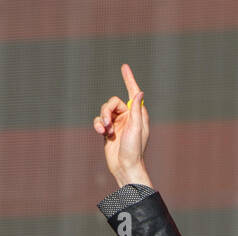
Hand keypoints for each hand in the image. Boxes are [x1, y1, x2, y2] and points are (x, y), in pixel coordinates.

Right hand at [93, 63, 151, 187]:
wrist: (124, 167)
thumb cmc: (134, 149)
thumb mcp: (136, 127)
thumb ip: (136, 109)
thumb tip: (139, 92)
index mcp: (138, 115)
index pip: (133, 93)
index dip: (129, 80)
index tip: (124, 67)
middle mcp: (128, 117)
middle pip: (112, 102)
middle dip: (107, 110)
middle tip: (107, 123)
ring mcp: (117, 124)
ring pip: (104, 111)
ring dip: (102, 119)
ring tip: (105, 131)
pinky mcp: (108, 131)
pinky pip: (99, 121)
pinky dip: (98, 125)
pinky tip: (101, 133)